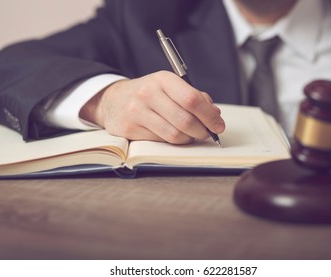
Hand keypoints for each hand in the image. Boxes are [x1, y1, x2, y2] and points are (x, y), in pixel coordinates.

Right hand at [80, 71, 224, 143]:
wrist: (112, 100)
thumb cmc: (148, 94)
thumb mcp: (169, 86)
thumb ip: (194, 97)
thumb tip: (215, 114)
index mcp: (163, 79)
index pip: (192, 99)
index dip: (209, 116)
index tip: (218, 125)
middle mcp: (148, 94)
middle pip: (185, 120)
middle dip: (202, 131)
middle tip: (207, 134)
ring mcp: (137, 112)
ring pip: (174, 135)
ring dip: (189, 139)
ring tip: (191, 135)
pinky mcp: (130, 129)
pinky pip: (161, 141)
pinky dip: (173, 142)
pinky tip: (174, 136)